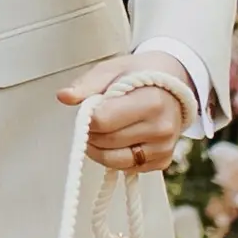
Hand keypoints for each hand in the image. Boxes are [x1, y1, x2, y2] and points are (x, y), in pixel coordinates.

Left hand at [60, 57, 188, 175]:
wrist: (174, 82)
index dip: (87, 118)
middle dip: (91, 133)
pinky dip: (114, 157)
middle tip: (91, 120)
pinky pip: (127, 168)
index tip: (87, 110)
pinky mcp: (162, 160)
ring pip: (114, 160)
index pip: (103, 121)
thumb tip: (64, 96)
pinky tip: (118, 139)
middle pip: (107, 142)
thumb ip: (87, 85)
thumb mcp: (113, 69)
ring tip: (100, 131)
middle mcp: (161, 128)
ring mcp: (163, 147)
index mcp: (151, 101)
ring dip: (98, 149)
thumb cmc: (141, 74)